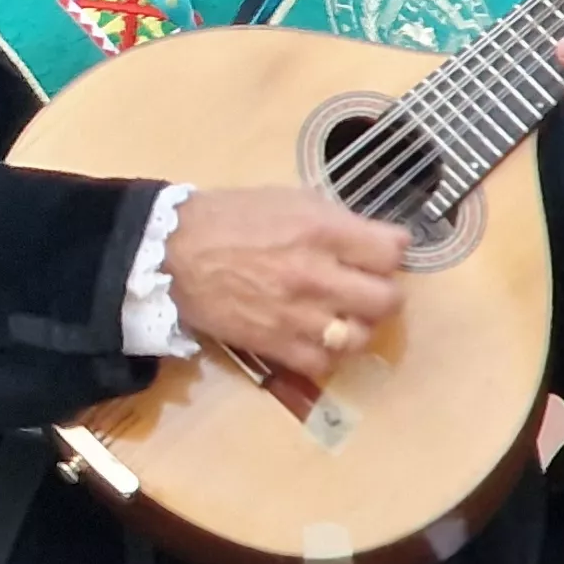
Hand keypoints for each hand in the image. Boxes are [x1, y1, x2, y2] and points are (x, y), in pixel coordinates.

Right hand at [158, 185, 406, 382]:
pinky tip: (313, 337)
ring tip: (339, 316)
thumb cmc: (227, 219)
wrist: (169, 255)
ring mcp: (296, 315)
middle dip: (380, 292)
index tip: (376, 252)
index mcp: (321, 231)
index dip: (389, 251)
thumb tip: (373, 240)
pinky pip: (323, 363)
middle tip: (362, 288)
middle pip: (388, 300)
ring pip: (360, 337)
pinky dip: (324, 353)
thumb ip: (335, 220)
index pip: (394, 250)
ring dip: (354, 327)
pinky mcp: (274, 345)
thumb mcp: (286, 200)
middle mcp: (316, 275)